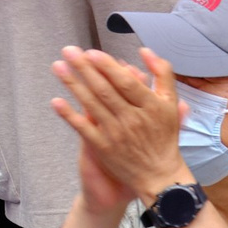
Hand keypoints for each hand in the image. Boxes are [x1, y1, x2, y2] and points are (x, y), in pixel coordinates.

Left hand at [50, 45, 193, 202]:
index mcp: (151, 107)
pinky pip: (84, 128)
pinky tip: (56, 101)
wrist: (159, 175)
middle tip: (68, 51)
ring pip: (92, 105)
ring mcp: (116, 133)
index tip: (92, 53)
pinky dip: (70, 115)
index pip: (126, 83)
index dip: (108, 67)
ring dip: (73, 85)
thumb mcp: (170, 104)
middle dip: (85, 69)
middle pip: (105, 90)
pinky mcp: (103, 147)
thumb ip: (162, 75)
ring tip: (58, 67)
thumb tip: (145, 51)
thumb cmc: (164, 136)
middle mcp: (133, 119)